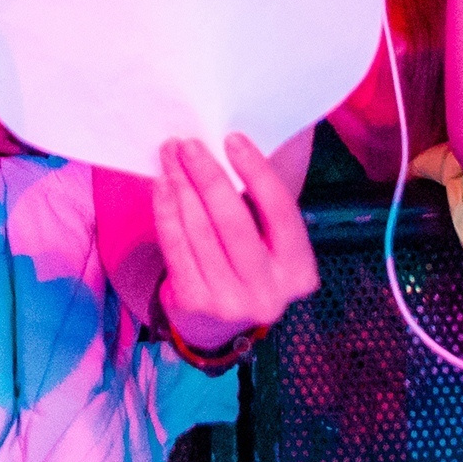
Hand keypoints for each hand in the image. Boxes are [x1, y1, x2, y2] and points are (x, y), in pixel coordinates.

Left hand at [150, 135, 319, 352]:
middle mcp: (269, 293)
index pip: (281, 212)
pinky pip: (175, 246)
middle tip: (189, 144)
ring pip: (200, 231)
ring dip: (182, 186)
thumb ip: (267, 199)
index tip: (233, 139)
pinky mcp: (194, 304)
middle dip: (209, 177)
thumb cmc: (250, 261)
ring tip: (170, 155)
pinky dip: (166, 211)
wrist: (219, 322)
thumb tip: (250, 140)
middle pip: (234, 222)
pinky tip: (162, 185)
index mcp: (300, 271)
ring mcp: (230, 303)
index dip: (257, 173)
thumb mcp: (271, 241)